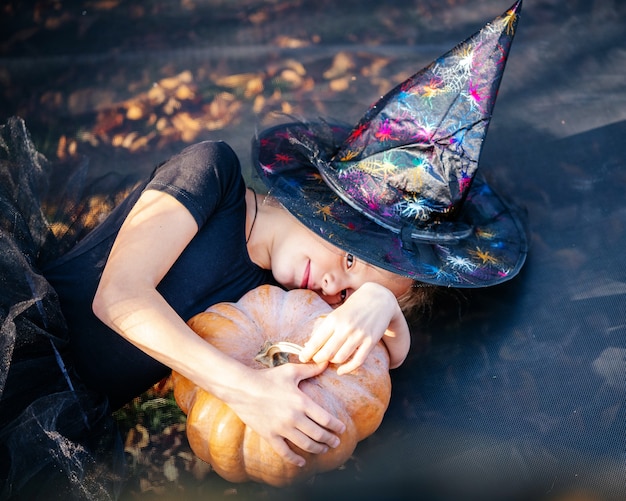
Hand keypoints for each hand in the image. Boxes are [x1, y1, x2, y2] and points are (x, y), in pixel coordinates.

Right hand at [226, 361, 345, 466]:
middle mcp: (294, 418)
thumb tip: (325, 362)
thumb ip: (310, 369)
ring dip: (318, 449)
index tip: (342, 429)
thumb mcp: (290, 371)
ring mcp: (281, 429)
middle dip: (330, 440)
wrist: (242, 388)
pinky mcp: (269, 435)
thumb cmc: (267, 378)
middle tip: (336, 442)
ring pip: (305, 445)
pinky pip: (284, 452)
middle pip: (318, 434)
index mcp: (302, 402)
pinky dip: (295, 459)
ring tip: (324, 450)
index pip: (325, 419)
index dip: (336, 426)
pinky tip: (302, 462)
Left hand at [299, 283, 409, 373]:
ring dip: (333, 362)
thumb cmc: (354, 307)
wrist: (379, 299)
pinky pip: (357, 361)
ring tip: (330, 360)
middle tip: (316, 360)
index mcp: (333, 319)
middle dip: (318, 359)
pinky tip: (341, 370)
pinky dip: (347, 369)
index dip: (307, 353)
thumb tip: (310, 346)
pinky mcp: (370, 342)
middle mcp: (345, 327)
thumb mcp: (336, 314)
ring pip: (340, 358)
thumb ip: (325, 329)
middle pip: (326, 353)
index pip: (316, 342)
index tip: (302, 358)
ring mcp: (359, 335)